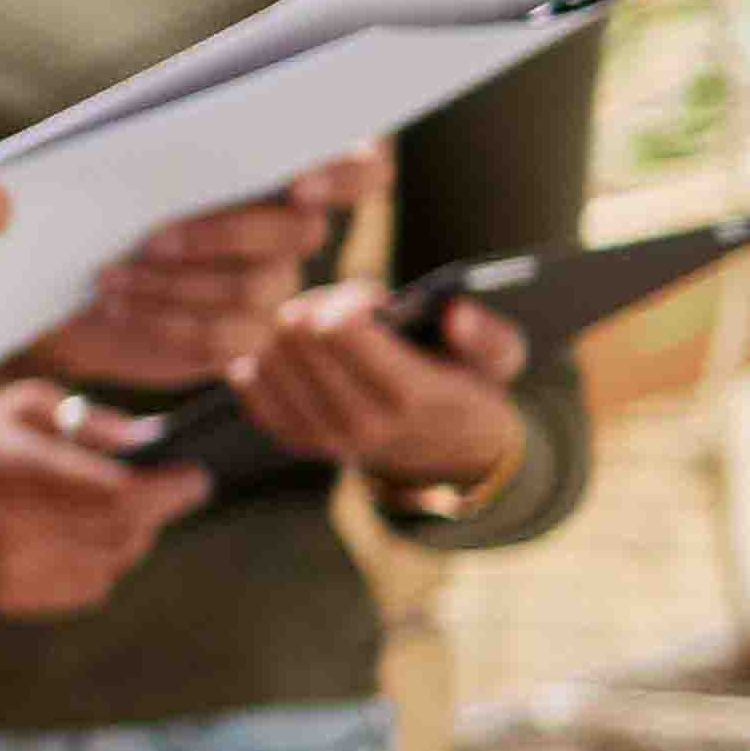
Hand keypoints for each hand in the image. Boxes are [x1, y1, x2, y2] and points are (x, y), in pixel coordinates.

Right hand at [0, 378, 199, 619]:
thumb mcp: (22, 406)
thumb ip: (90, 423)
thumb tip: (149, 445)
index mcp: (18, 470)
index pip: (119, 494)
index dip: (168, 490)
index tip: (195, 477)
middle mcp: (16, 527)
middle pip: (122, 533)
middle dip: (159, 512)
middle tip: (174, 491)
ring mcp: (13, 569)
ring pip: (111, 565)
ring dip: (133, 539)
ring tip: (130, 514)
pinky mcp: (10, 597)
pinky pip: (87, 590)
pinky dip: (104, 566)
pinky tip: (91, 540)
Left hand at [32, 151, 374, 390]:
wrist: (82, 257)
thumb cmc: (117, 187)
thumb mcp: (138, 153)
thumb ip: (173, 142)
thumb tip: (171, 146)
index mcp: (289, 163)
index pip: (364, 168)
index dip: (347, 176)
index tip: (300, 187)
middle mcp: (297, 226)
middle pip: (299, 232)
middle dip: (222, 235)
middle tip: (155, 239)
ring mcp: (278, 284)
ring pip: (250, 289)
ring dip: (170, 283)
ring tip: (110, 276)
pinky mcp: (246, 334)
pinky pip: (218, 337)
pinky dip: (159, 319)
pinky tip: (116, 305)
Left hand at [231, 278, 531, 495]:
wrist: (449, 452)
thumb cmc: (469, 387)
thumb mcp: (499, 360)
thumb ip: (487, 334)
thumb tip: (456, 313)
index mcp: (409, 396)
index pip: (339, 329)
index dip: (349, 298)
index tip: (370, 299)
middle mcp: (360, 423)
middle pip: (297, 336)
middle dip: (318, 306)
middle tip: (342, 309)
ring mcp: (323, 437)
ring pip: (268, 357)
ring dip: (290, 331)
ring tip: (324, 333)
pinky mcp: (296, 441)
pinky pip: (249, 386)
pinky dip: (264, 359)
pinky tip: (292, 352)